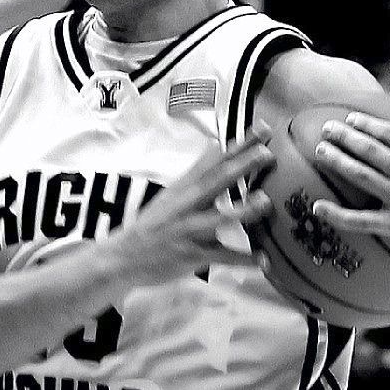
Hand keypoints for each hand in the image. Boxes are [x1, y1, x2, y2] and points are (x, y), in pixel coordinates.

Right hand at [104, 126, 274, 286]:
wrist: (123, 256)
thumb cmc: (153, 225)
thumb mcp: (171, 195)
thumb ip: (196, 175)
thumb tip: (216, 146)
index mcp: (184, 189)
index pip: (215, 161)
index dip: (238, 145)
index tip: (262, 128)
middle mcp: (186, 205)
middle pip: (216, 182)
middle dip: (240, 167)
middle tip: (265, 153)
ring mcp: (188, 230)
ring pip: (217, 218)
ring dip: (242, 210)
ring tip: (265, 202)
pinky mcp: (191, 255)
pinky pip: (220, 257)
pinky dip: (242, 260)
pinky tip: (264, 261)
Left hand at [310, 104, 389, 266]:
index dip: (367, 124)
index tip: (349, 118)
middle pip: (370, 150)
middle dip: (345, 136)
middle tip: (325, 127)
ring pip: (361, 176)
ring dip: (337, 161)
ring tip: (319, 150)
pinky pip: (360, 220)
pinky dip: (337, 214)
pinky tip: (317, 206)